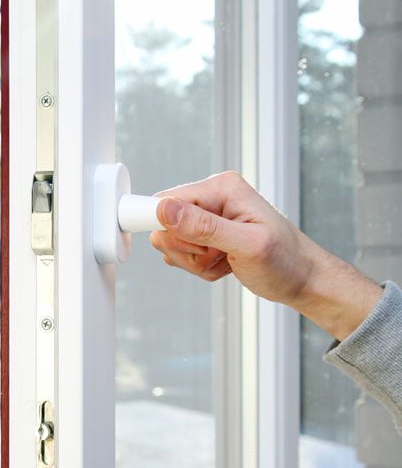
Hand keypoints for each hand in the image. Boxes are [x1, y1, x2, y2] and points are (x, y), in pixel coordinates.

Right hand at [150, 171, 381, 340]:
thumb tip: (164, 209)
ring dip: (195, 262)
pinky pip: (182, 253)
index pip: (166, 201)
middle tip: (219, 256)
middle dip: (187, 251)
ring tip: (225, 260)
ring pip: (171, 243)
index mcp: (221, 188)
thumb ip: (203, 227)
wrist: (303, 279)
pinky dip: (200, 266)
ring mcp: (207, 215)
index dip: (168, 227)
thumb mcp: (247, 245)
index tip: (191, 246)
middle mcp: (212, 196)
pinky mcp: (205, 233)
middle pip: (164, 225)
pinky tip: (224, 264)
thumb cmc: (286, 261)